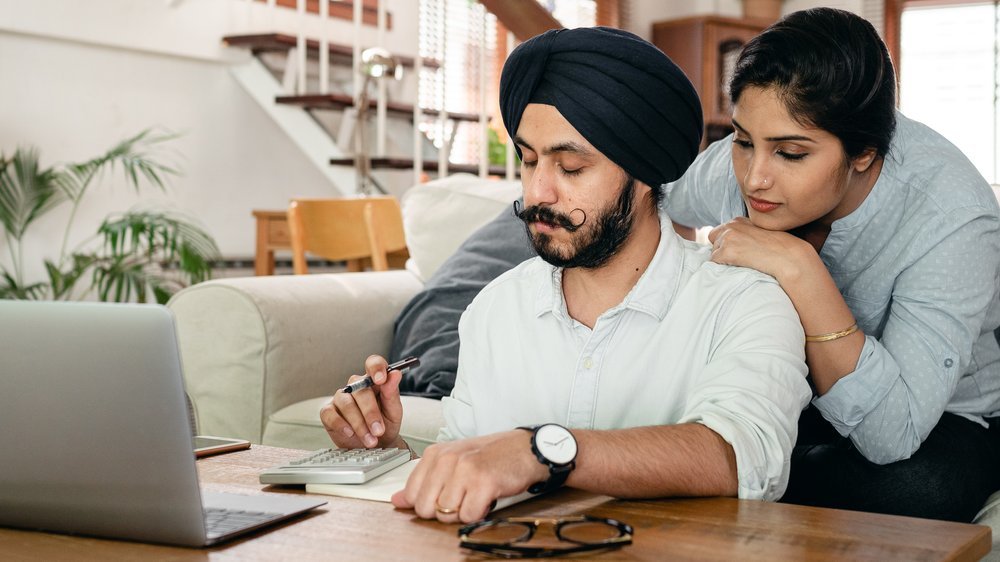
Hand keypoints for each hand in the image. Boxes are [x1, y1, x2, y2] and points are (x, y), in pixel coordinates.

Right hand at [320, 355, 404, 448]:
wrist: (377, 445)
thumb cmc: (386, 425)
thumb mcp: (394, 411)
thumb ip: (392, 393)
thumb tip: (395, 374)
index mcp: (374, 381)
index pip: (373, 364)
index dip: (376, 368)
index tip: (381, 380)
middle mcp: (356, 386)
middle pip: (360, 390)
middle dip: (370, 413)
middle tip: (379, 430)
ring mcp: (341, 398)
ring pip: (346, 404)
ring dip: (359, 424)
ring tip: (370, 439)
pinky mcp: (329, 412)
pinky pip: (330, 414)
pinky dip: (341, 425)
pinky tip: (350, 433)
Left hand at [391, 430, 547, 522]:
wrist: (525, 448)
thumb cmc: (490, 456)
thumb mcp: (452, 462)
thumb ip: (423, 481)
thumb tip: (397, 500)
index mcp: (435, 453)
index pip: (412, 494)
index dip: (429, 503)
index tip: (445, 496)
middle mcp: (446, 459)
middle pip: (425, 508)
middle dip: (444, 511)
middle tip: (463, 496)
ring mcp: (464, 470)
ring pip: (446, 514)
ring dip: (463, 511)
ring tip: (475, 494)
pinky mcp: (483, 483)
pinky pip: (468, 516)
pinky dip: (479, 513)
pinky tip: (486, 497)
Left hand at [708, 217, 812, 280]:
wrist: (788, 256)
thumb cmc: (778, 248)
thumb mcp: (760, 234)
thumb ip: (745, 235)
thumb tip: (733, 244)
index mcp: (739, 220)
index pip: (721, 231)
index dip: (727, 242)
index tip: (740, 250)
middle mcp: (731, 226)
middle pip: (713, 239)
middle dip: (721, 248)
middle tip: (740, 257)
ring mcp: (727, 238)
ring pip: (714, 252)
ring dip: (724, 259)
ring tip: (744, 262)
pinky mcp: (726, 251)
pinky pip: (715, 262)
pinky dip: (723, 267)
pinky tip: (740, 266)